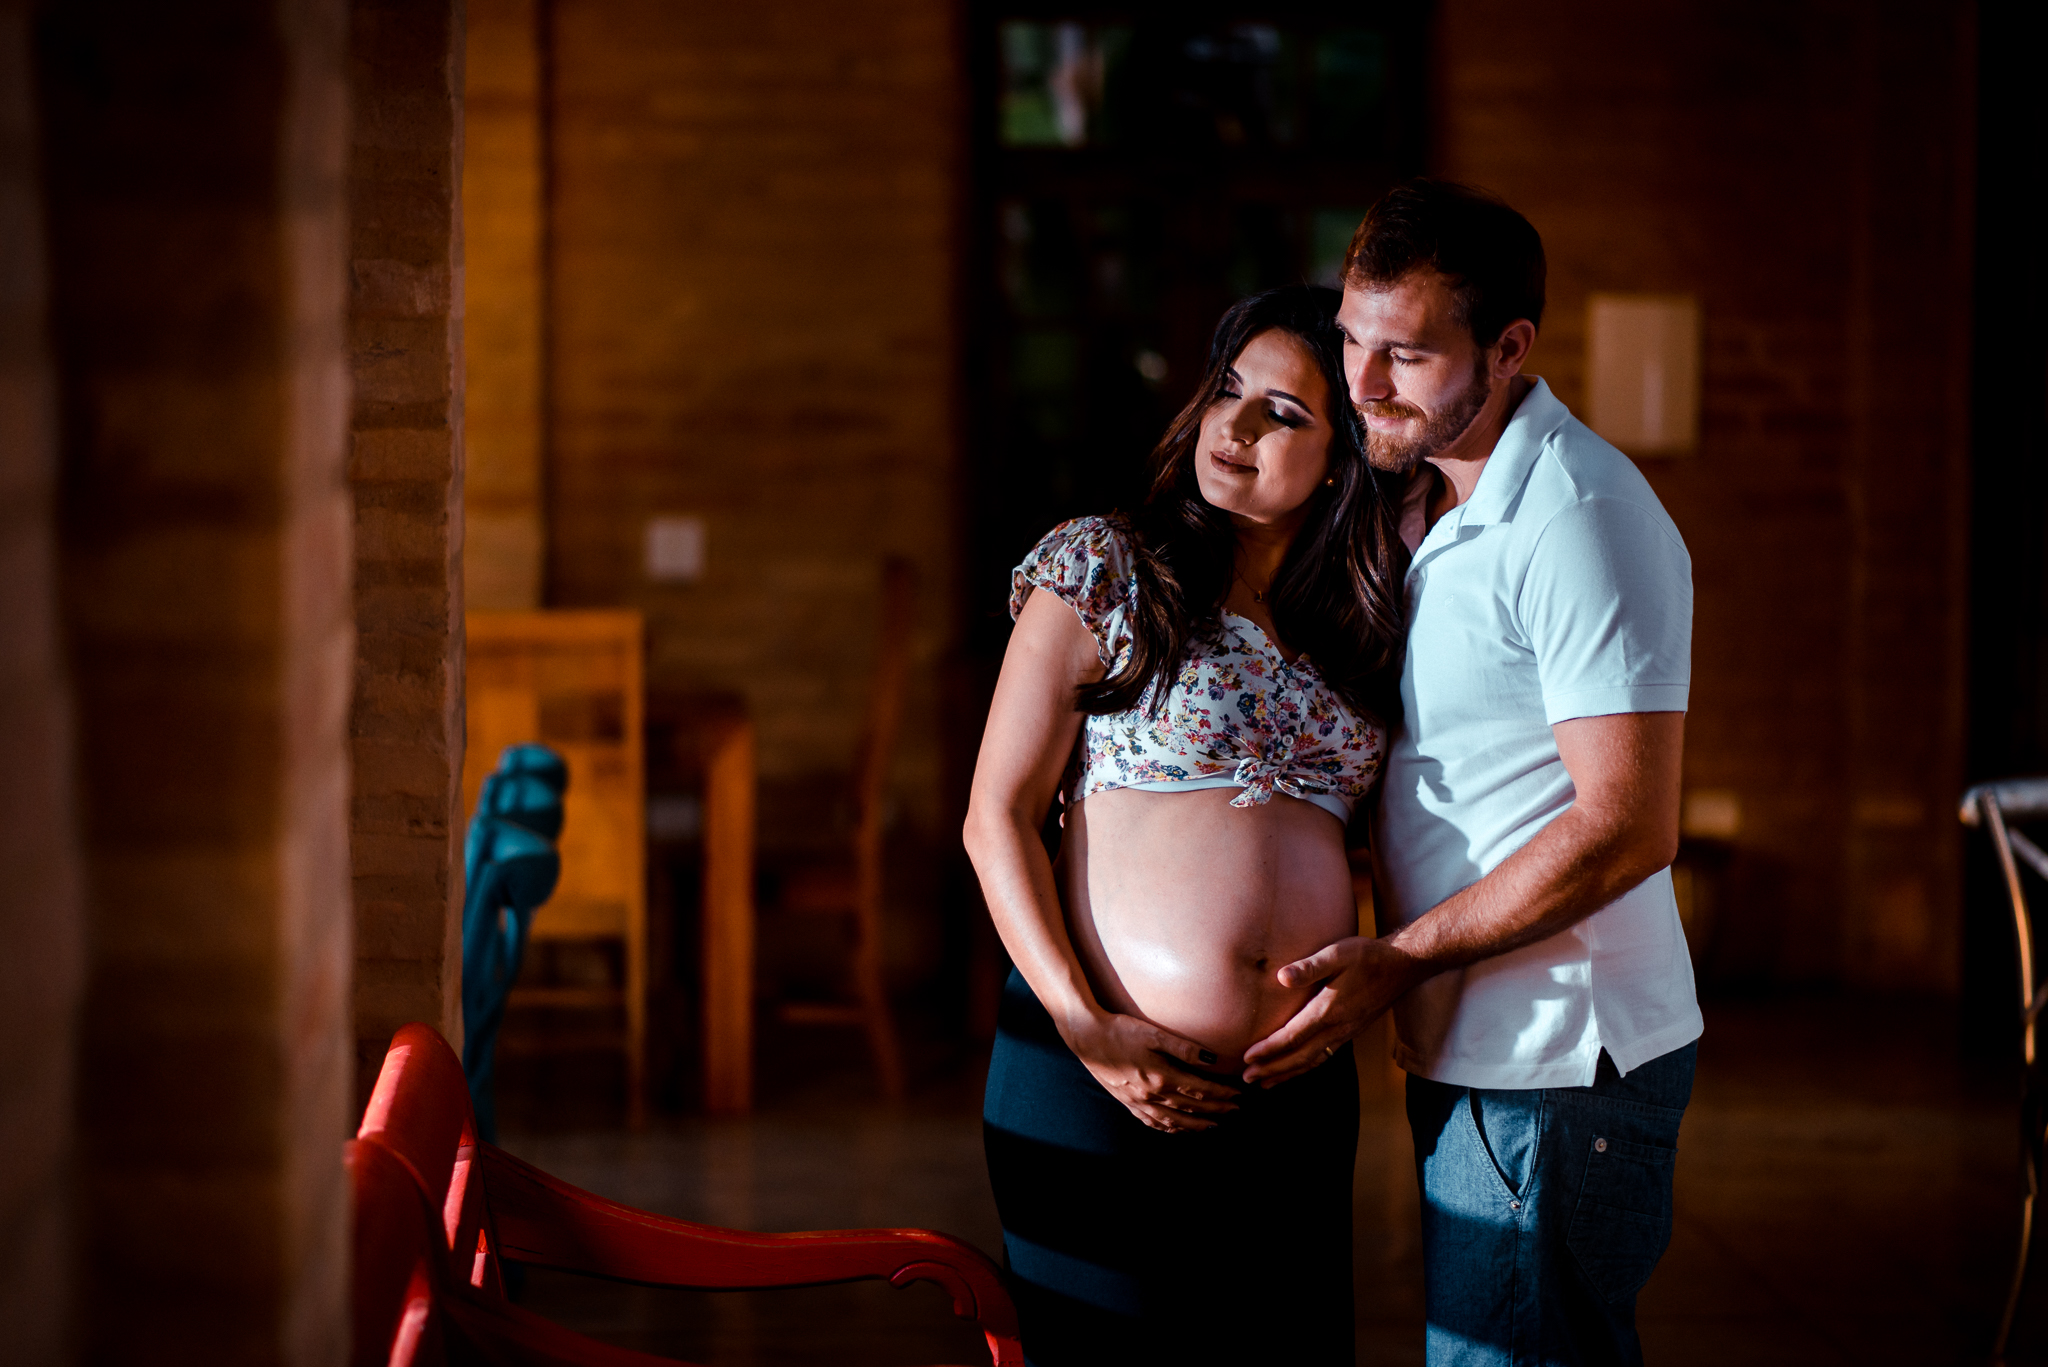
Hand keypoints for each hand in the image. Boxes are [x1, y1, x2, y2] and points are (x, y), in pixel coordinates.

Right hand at [1062, 1011, 1238, 1133]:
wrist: (1087, 1037)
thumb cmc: (1121, 1030)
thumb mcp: (1153, 1033)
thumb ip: (1183, 1047)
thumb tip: (1211, 1059)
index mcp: (1161, 1077)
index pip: (1199, 1090)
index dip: (1220, 1095)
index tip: (1237, 1095)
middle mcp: (1151, 1095)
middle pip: (1191, 1107)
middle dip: (1215, 1111)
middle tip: (1234, 1112)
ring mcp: (1138, 1102)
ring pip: (1173, 1120)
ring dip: (1196, 1124)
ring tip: (1213, 1125)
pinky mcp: (1127, 1103)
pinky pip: (1152, 1122)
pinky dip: (1169, 1128)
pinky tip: (1177, 1128)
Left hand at [1240, 935, 1427, 1086]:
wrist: (1402, 965)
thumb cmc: (1367, 956)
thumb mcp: (1337, 954)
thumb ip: (1309, 967)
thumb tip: (1281, 977)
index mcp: (1328, 1011)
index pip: (1292, 1037)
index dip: (1268, 1049)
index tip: (1246, 1058)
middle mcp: (1337, 1028)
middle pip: (1299, 1057)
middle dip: (1272, 1070)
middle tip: (1247, 1079)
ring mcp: (1346, 1033)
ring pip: (1313, 1062)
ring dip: (1287, 1074)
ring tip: (1265, 1084)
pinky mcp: (1352, 1032)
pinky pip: (1325, 1057)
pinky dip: (1306, 1067)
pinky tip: (1297, 1069)